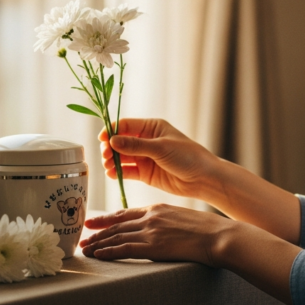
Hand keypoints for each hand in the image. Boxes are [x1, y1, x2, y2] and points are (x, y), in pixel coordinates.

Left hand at [81, 204, 299, 304]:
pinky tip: (100, 255)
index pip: (126, 213)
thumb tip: (161, 230)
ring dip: (99, 244)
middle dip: (98, 232)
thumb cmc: (206, 230)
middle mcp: (150, 217)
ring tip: (86, 249)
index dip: (108, 218)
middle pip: (117, 225)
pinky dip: (109, 252)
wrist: (218, 236)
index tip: (95, 222)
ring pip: (117, 237)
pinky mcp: (154, 246)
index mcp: (157, 209)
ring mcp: (151, 231)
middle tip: (84, 237)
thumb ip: (166, 222)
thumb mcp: (182, 218)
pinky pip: (125, 249)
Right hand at [100, 118, 220, 199]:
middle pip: (120, 142)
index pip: (126, 125)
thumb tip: (112, 141)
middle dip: (110, 148)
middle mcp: (146, 141)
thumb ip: (136, 146)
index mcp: (152, 127)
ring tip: (108, 166)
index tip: (102, 139)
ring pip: (122, 157)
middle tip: (106, 156)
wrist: (202, 179)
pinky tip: (112, 174)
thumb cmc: (187, 156)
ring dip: (112, 160)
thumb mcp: (161, 148)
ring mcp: (145, 157)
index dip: (112, 131)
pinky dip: (118, 172)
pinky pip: (127, 171)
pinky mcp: (145, 173)